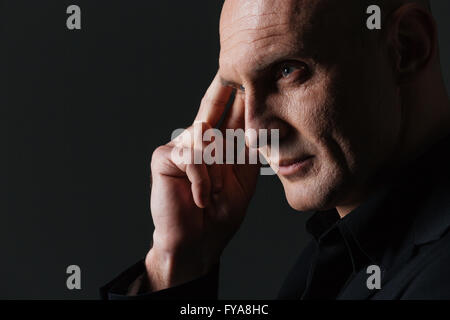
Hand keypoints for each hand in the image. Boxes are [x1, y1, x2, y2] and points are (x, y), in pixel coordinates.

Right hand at [146, 72, 259, 289]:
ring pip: (206, 138)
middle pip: (213, 108)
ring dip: (215, 172)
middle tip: (230, 85)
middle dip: (221, 94)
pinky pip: (191, 156)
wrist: (199, 242)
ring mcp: (179, 147)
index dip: (236, 91)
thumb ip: (246, 149)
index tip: (248, 69)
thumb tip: (257, 118)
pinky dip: (201, 181)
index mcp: (219, 145)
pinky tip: (200, 198)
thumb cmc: (221, 213)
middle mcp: (198, 140)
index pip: (228, 111)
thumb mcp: (243, 178)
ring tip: (212, 195)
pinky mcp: (165, 157)